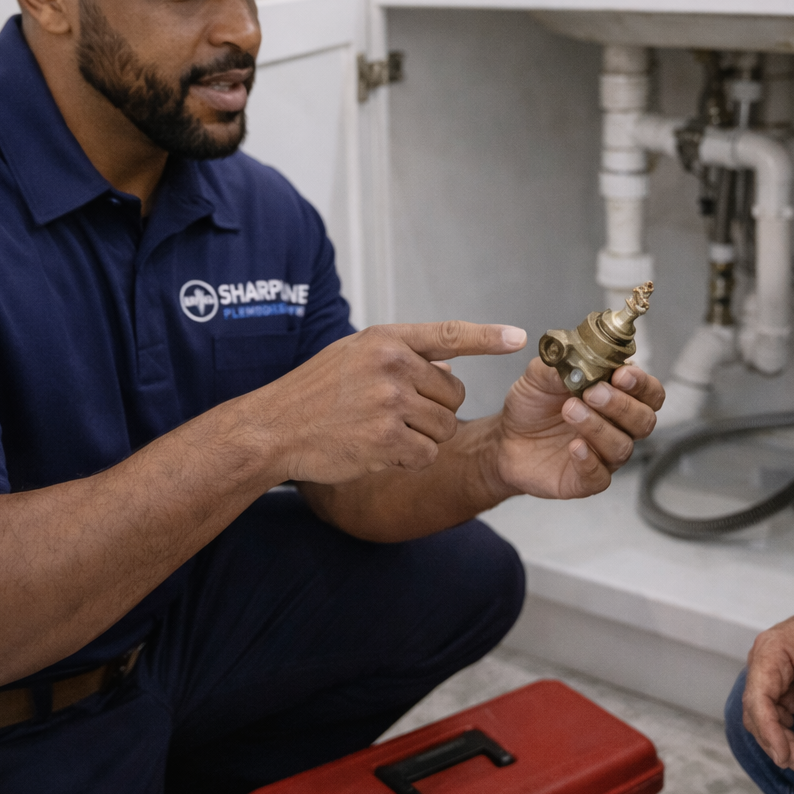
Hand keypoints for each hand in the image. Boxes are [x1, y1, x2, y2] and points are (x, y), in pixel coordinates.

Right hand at [255, 322, 526, 483]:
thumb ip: (401, 355)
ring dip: (423, 438)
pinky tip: (379, 451)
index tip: (520, 337)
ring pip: (445, 428)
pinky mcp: (386, 440)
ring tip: (382, 431)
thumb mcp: (354, 355)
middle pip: (454, 395)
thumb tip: (449, 364)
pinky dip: (410, 460)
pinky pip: (427, 455)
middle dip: (435, 410)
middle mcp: (391, 366)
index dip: (487, 337)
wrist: (273, 428)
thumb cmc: (314, 392)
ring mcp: (389, 402)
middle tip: (395, 414)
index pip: (449, 334)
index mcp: (386, 339)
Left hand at [492, 359, 664, 498]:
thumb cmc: (532, 406)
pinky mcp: (585, 480)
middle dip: (622, 405)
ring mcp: (604, 455)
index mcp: (616, 397)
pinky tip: (574, 447)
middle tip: (593, 393)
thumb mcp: (540, 376)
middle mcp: (617, 427)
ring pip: (622, 447)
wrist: (505, 437)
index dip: (642, 384)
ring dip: (599, 428)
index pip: (650, 392)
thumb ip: (562, 365)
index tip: (621, 374)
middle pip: (644, 421)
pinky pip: (600, 477)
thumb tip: (579, 360)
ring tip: (571, 411)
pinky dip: (589, 461)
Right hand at [740, 601, 793, 779]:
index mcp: (770, 651)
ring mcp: (770, 677)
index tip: (785, 756)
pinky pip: (777, 717)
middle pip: (757, 713)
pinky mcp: (780, 688)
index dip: (768, 730)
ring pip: (765, 719)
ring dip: (783, 743)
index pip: (758, 697)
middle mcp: (762, 664)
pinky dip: (789, 735)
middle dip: (778, 744)